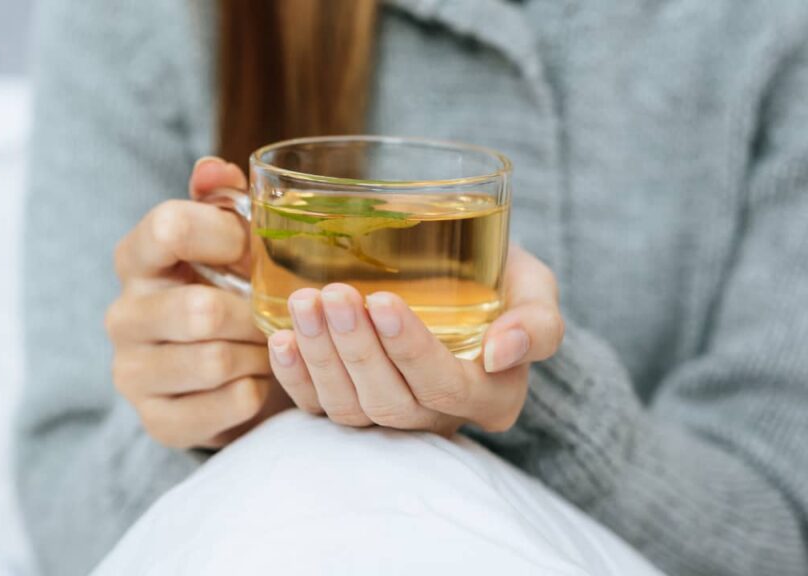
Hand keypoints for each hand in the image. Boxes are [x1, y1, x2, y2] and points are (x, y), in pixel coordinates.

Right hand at [106, 157, 290, 448]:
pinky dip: (257, 391)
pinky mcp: (157, 420)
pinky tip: (256, 380)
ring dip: (259, 354)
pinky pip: (228, 404)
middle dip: (252, 314)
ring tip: (267, 346)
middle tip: (273, 314)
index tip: (254, 250)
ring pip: (217, 362)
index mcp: (136, 259)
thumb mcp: (222, 243)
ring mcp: (133, 372)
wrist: (209, 377)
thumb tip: (215, 168)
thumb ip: (221, 200)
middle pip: (199, 311)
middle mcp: (123, 315)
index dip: (226, 236)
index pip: (169, 227)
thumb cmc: (221, 291)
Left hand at [266, 245, 563, 434]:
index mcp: (491, 396)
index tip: (384, 301)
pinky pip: (317, 408)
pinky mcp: (349, 404)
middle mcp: (438, 416)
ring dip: (322, 357)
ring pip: (350, 407)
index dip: (412, 350)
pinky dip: (295, 377)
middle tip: (334, 295)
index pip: (447, 386)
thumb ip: (537, 322)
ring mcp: (389, 414)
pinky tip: (281, 339)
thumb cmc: (500, 278)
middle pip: (391, 402)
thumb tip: (502, 352)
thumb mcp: (535, 289)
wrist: (460, 274)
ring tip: (304, 304)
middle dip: (358, 350)